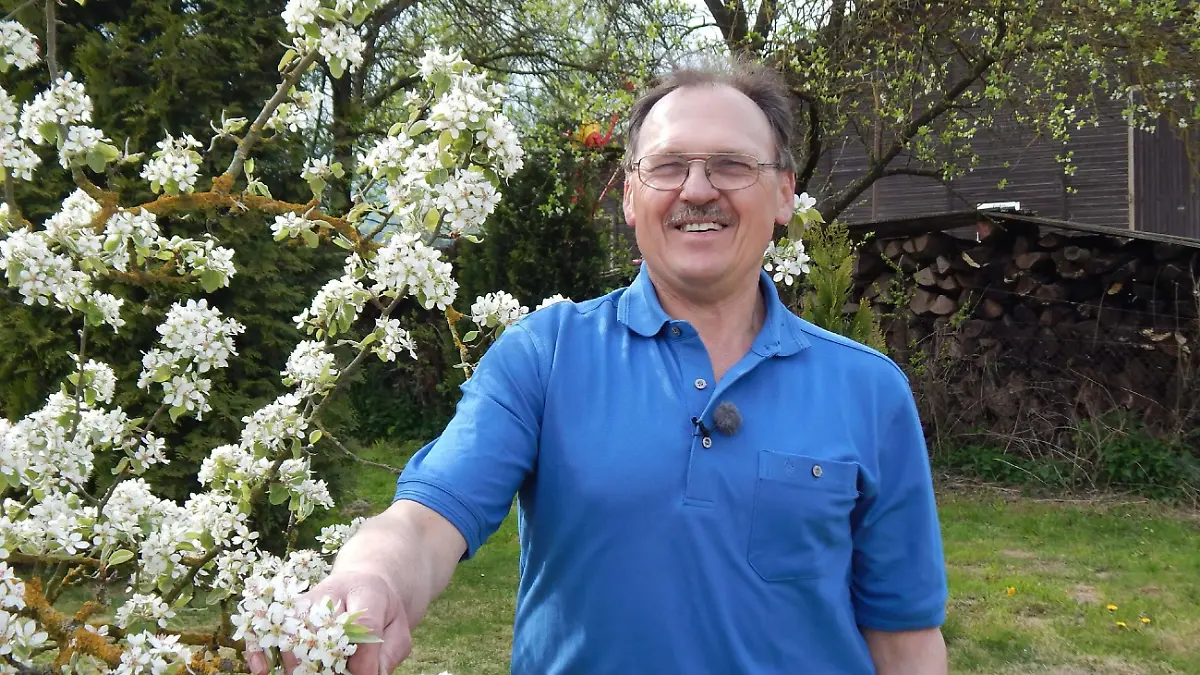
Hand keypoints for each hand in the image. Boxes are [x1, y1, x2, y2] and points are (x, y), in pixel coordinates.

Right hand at [246, 570, 413, 674]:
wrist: (363, 582)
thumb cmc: (381, 611)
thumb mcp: (397, 631)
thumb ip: (386, 655)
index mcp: (367, 592)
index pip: (365, 624)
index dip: (364, 657)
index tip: (362, 674)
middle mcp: (331, 593)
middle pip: (322, 633)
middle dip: (324, 665)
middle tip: (331, 674)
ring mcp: (306, 601)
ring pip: (293, 634)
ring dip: (296, 664)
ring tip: (306, 674)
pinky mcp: (287, 611)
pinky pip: (267, 627)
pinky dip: (260, 649)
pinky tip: (262, 670)